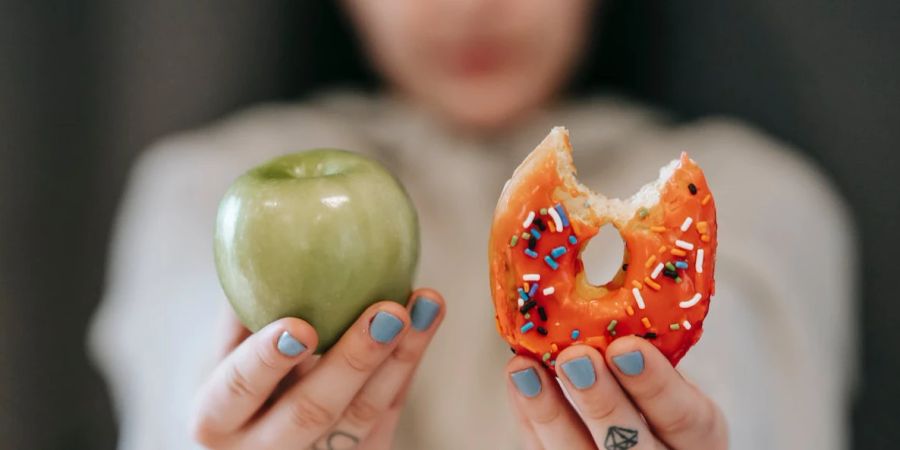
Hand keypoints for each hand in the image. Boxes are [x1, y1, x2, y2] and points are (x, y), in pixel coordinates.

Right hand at [191, 288, 444, 449]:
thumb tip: (265, 231)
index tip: (301, 325)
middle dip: (353, 361)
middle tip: (388, 312)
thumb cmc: (245, 374)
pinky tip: (425, 320)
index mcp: (218, 418)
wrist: (266, 433)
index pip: (237, 390)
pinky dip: (407, 365)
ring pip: (363, 417)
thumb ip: (245, 306)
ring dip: (401, 357)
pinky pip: (388, 414)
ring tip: (426, 304)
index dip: (266, 360)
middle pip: (310, 412)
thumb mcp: (230, 349)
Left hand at [506, 336, 727, 449]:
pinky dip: (530, 417)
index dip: (656, 386)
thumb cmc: (661, 400)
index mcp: (698, 439)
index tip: (626, 347)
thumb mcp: (674, 380)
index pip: (687, 420)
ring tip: (525, 369)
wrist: (642, 437)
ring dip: (549, 412)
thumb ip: (656, 356)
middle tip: (575, 358)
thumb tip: (615, 299)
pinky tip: (519, 381)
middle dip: (601, 401)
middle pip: (633, 448)